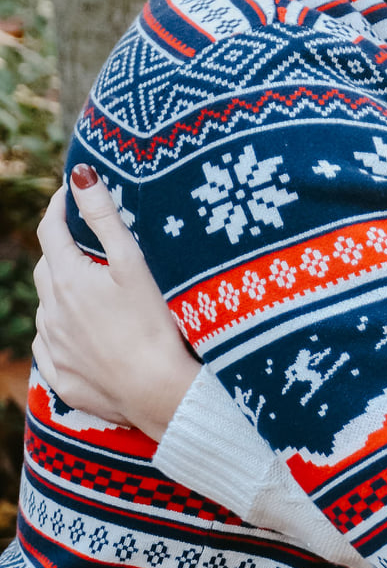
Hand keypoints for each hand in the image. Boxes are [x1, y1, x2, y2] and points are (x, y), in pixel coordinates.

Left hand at [32, 167, 198, 437]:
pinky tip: (86, 338)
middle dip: (62, 253)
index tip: (68, 195)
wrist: (158, 393)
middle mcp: (51, 313)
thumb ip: (104, 216)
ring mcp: (54, 348)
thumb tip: (80, 174)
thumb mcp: (132, 264)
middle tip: (87, 247)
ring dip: (63, 296)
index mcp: (67, 279)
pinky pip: (51, 348)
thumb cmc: (153, 325)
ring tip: (93, 296)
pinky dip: (63, 336)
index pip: (51, 231)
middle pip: (47, 270)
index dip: (58, 208)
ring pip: (48, 310)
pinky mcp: (61, 377)